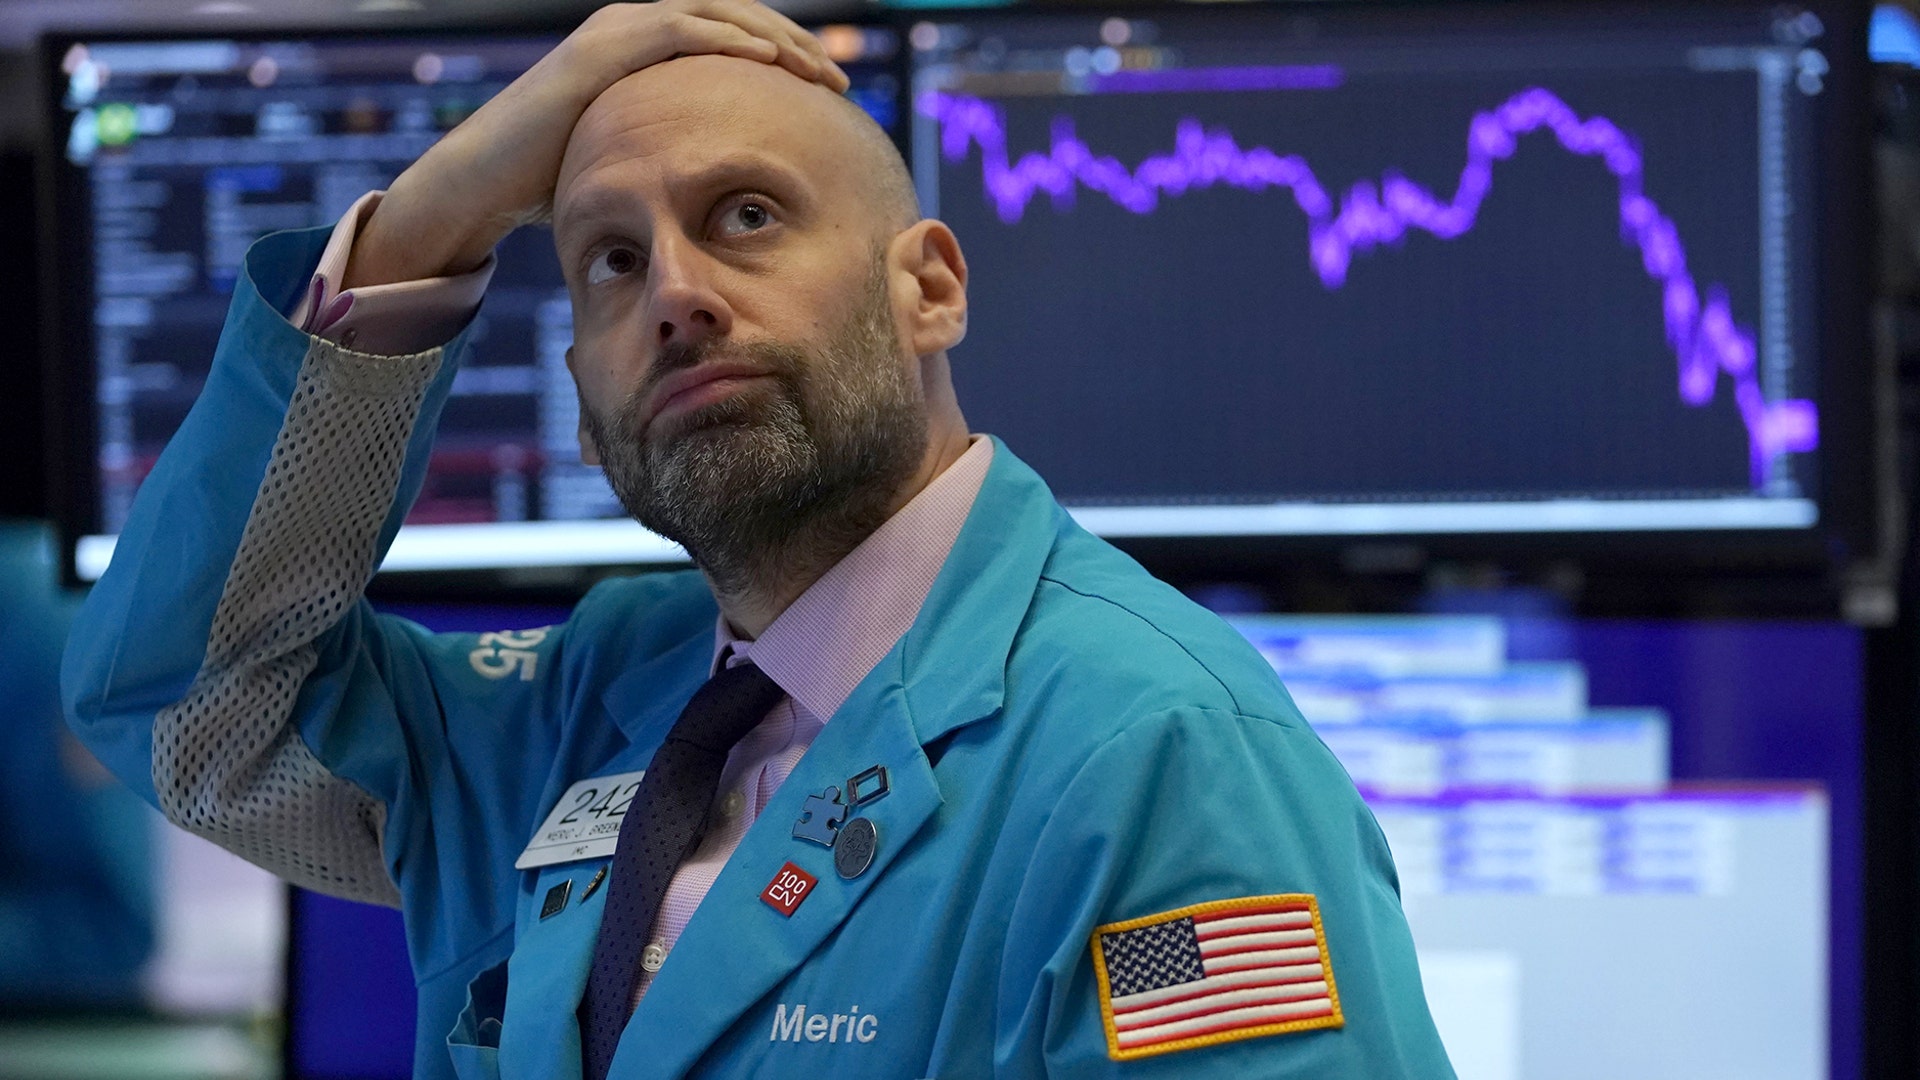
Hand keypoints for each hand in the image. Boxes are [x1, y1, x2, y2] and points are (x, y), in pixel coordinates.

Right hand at [343, 0, 847, 288]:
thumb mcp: (634, 158)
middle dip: (792, 43)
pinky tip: (767, 61)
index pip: (731, 35)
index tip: (826, 88)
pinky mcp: (605, 44)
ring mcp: (618, 28)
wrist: (490, 181)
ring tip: (815, 68)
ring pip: (718, 14)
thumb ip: (673, 152)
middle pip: (735, 17)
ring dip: (773, 38)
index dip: (783, 54)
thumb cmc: (556, 179)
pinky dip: (728, 39)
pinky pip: (681, 29)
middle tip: (835, 77)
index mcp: (646, 46)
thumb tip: (722, 190)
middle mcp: (633, 24)